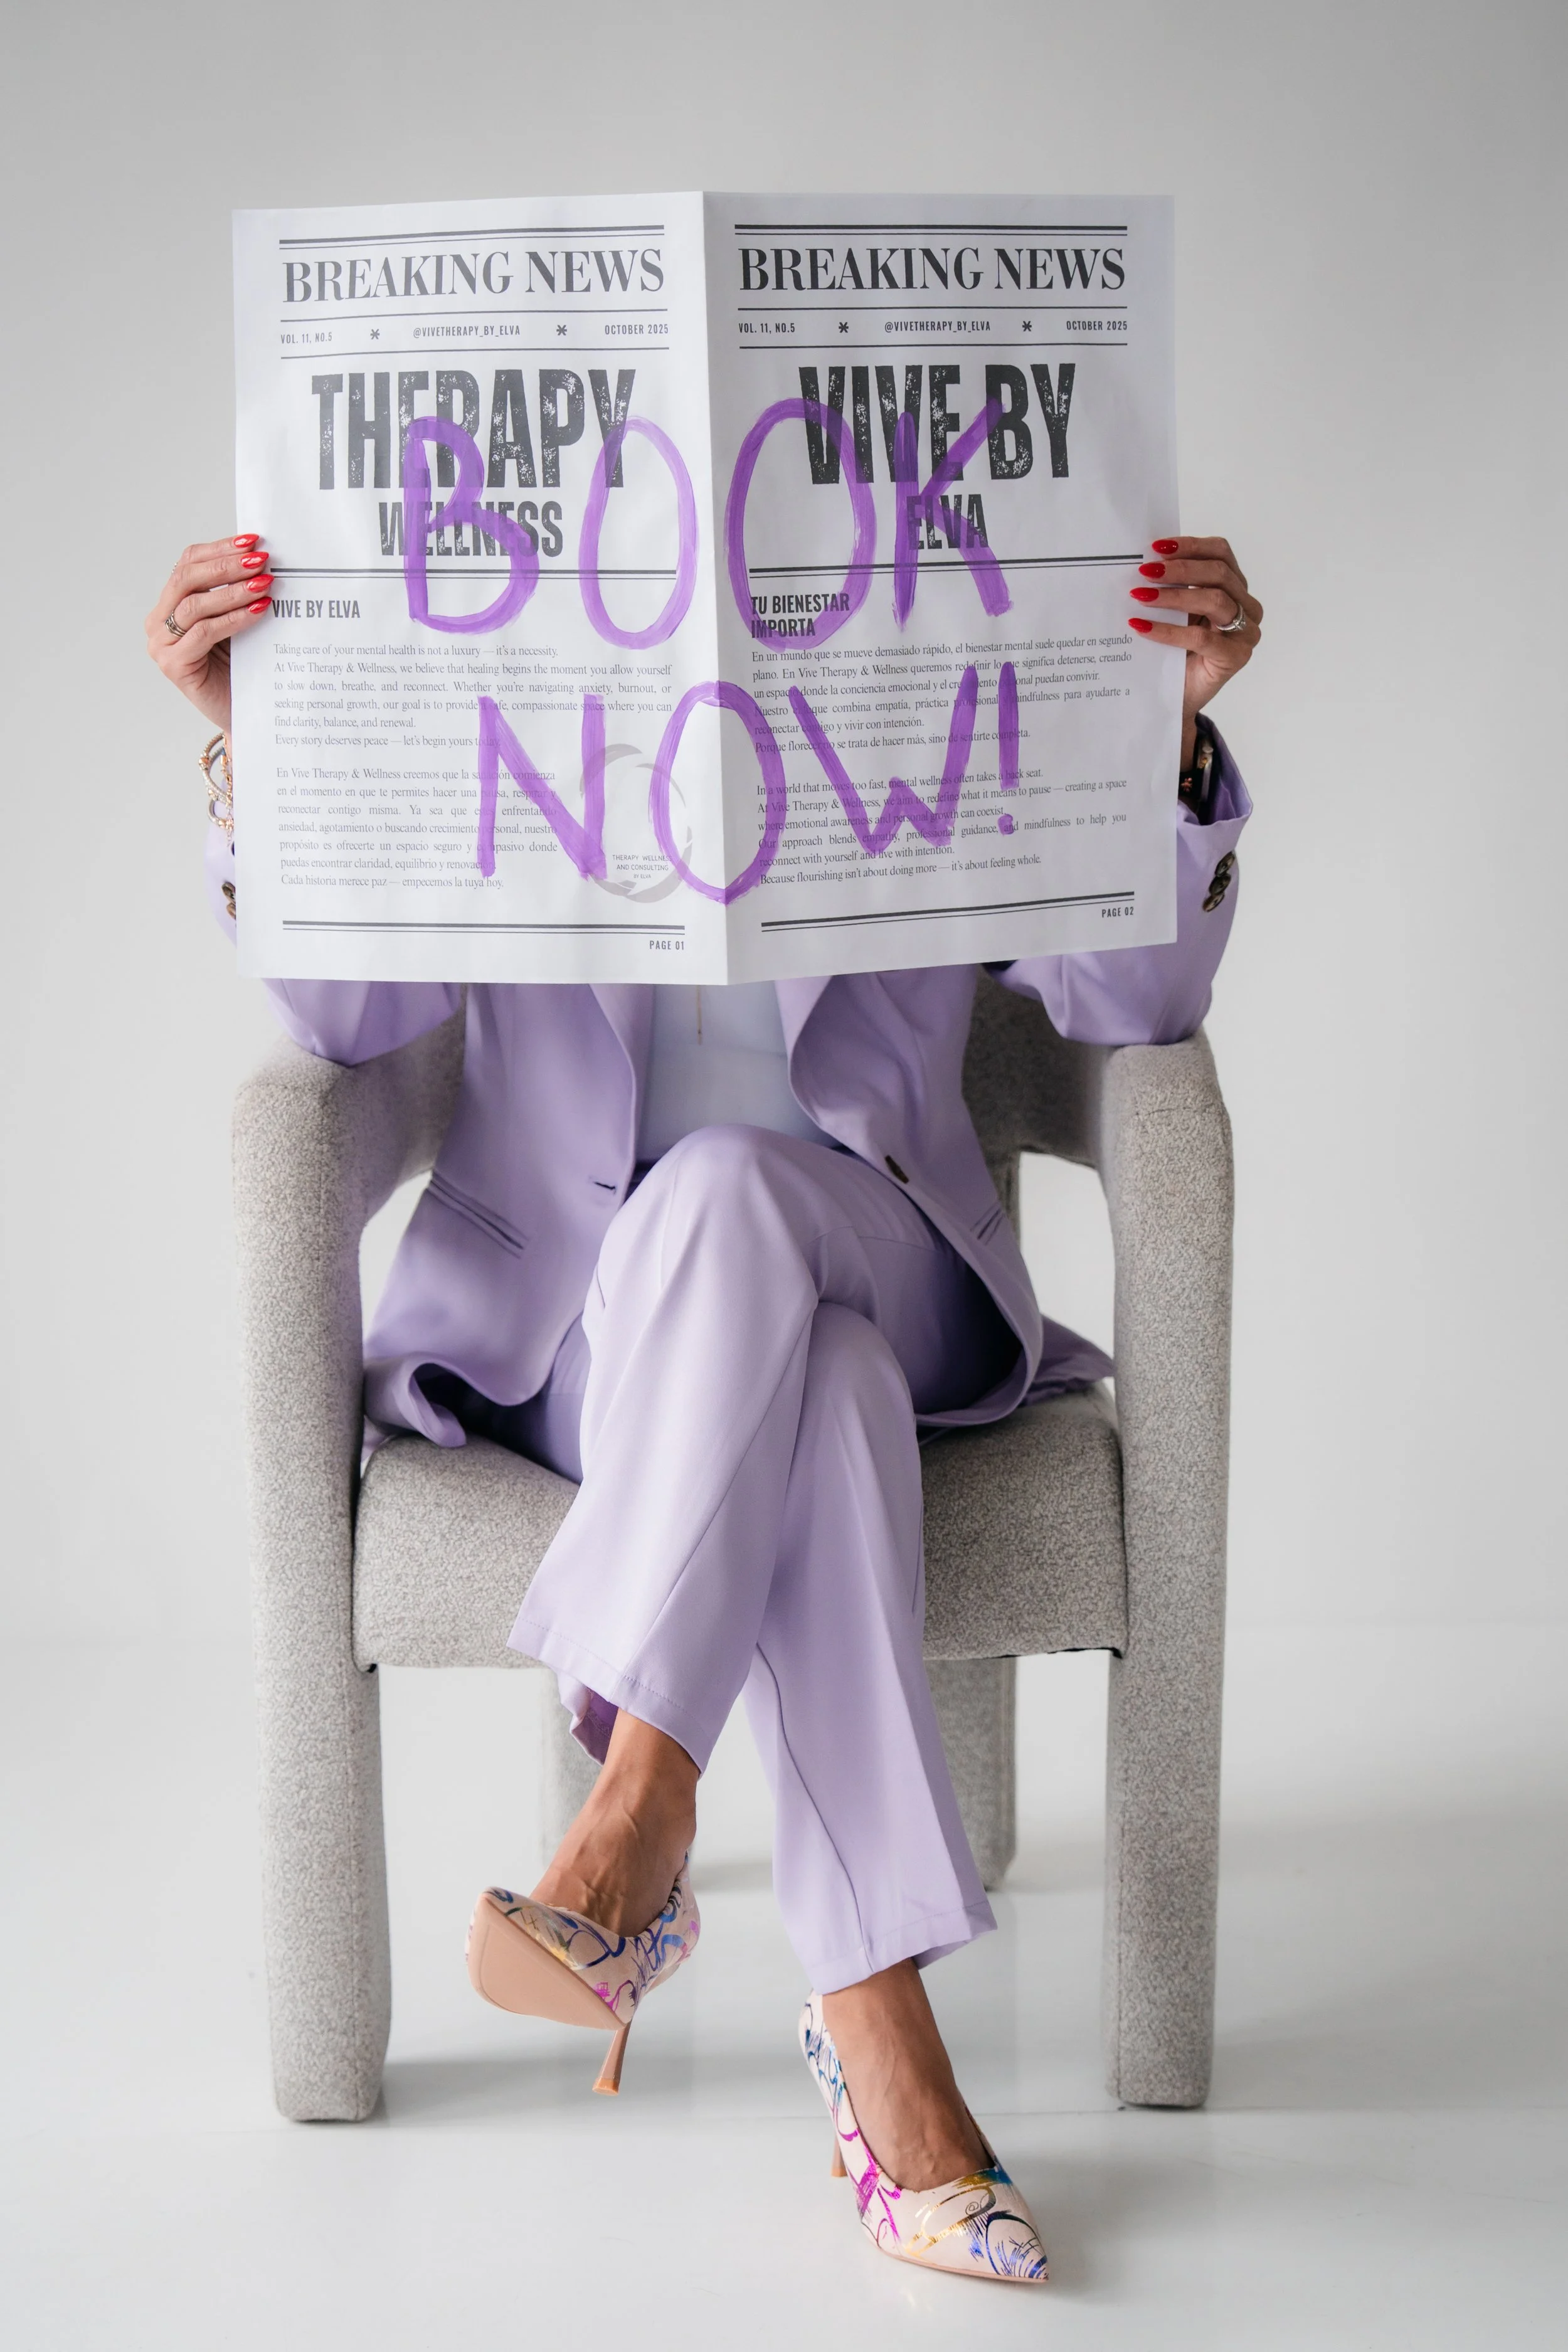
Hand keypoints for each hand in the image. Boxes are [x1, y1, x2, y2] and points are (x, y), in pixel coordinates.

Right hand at [145, 534, 273, 731]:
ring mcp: (162, 646)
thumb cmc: (242, 669)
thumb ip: (236, 593)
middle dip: (226, 566)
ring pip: (195, 605)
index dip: (218, 549)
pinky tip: (259, 609)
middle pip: (186, 579)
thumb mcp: (237, 623)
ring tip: (264, 584)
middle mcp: (159, 623)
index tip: (252, 540)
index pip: (188, 564)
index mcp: (170, 605)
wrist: (244, 715)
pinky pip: (204, 632)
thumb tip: (260, 556)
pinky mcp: (174, 666)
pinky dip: (234, 618)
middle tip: (261, 560)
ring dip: (233, 590)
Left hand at [1127, 535, 1262, 769]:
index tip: (1156, 547)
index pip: (1220, 553)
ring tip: (1140, 596)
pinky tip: (1142, 628)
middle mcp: (1247, 606)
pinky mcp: (1236, 658)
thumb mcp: (1175, 612)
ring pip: (1214, 600)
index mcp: (1234, 587)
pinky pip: (1202, 637)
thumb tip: (1144, 560)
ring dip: (1174, 595)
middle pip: (1219, 573)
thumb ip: (1172, 586)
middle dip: (1179, 569)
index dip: (1190, 546)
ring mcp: (1246, 633)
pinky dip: (1169, 631)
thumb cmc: (1175, 652)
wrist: (1176, 697)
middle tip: (1145, 571)